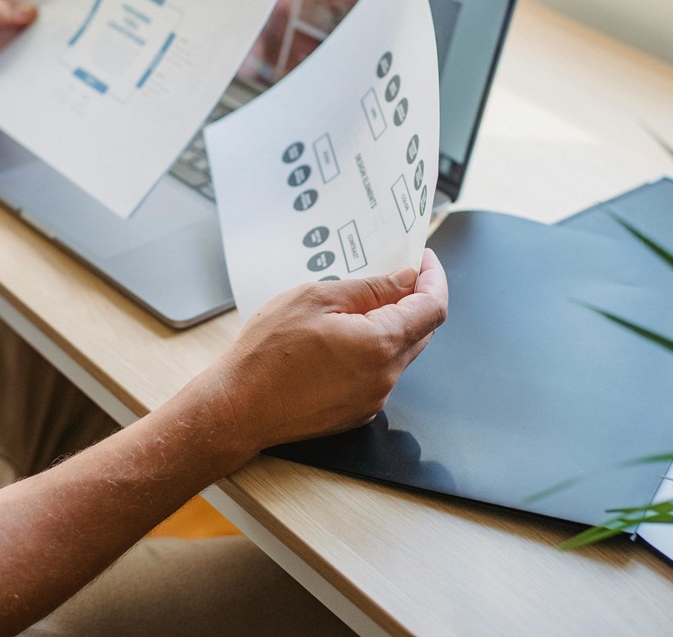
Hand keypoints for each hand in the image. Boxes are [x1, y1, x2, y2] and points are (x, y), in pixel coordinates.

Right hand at [201, 249, 447, 454]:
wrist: (238, 408)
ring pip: (399, 353)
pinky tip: (341, 339)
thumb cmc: (267, 353)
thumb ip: (370, 288)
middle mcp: (385, 377)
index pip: (433, 308)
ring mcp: (373, 399)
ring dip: (390, 325)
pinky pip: (379, 374)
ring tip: (355, 306)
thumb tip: (406, 279)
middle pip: (422, 331)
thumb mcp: (317, 298)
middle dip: (415, 299)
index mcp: (380, 345)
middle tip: (394, 274)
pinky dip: (373, 351)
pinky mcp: (358, 412)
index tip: (425, 260)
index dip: (434, 279)